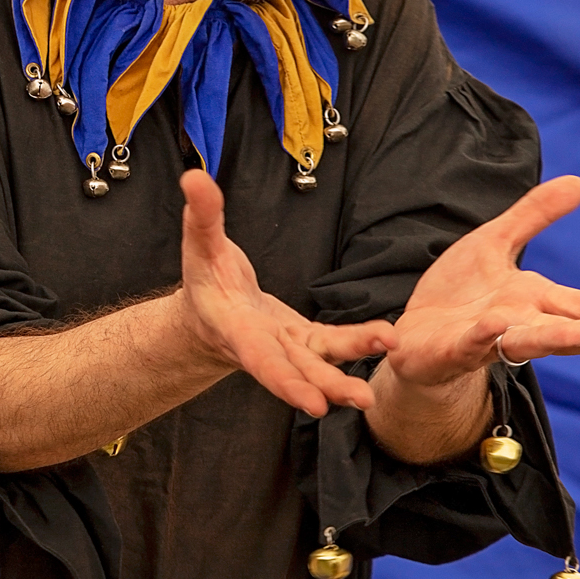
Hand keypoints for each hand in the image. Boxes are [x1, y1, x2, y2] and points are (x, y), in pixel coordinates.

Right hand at [177, 170, 394, 417]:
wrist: (207, 310)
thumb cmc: (204, 278)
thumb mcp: (199, 244)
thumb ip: (202, 215)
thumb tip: (193, 177)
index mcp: (236, 329)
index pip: (261, 359)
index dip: (285, 380)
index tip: (312, 401)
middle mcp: (263, 346)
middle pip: (296, 371)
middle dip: (326, 385)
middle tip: (359, 399)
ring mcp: (285, 347)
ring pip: (319, 363)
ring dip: (346, 375)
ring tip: (372, 391)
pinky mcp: (302, 340)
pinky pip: (331, 344)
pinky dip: (356, 344)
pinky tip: (386, 340)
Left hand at [380, 175, 579, 390]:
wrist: (414, 338)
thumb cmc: (460, 294)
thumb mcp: (494, 244)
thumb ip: (534, 216)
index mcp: (533, 301)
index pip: (579, 307)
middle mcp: (517, 324)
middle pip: (561, 329)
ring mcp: (485, 341)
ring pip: (524, 342)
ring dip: (552, 340)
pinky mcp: (450, 351)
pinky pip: (470, 344)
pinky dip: (483, 338)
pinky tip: (497, 327)